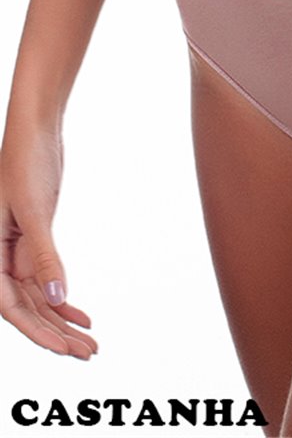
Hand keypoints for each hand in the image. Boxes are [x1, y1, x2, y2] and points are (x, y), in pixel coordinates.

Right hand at [0, 122, 97, 358]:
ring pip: (37, 296)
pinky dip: (64, 298)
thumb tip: (57, 298)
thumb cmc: (25, 162)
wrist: (34, 131)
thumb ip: (43, 254)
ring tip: (90, 343)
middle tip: (87, 354)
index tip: (63, 349)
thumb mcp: (35, 209)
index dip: (35, 330)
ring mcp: (16, 249)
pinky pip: (45, 278)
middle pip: (26, 307)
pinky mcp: (33, 239)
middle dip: (54, 334)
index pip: (8, 305)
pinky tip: (83, 315)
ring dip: (62, 320)